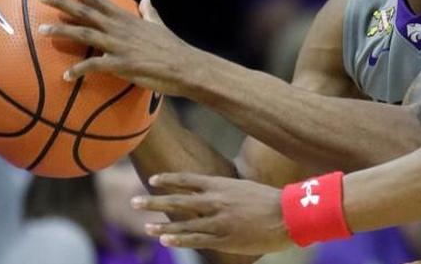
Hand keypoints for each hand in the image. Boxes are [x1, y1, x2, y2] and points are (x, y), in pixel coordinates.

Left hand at [37, 0, 207, 96]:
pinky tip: (65, 77)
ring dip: (62, 31)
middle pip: (86, 11)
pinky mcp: (122, 64)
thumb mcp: (159, 25)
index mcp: (127, 18)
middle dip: (62, 2)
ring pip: (85, 34)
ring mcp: (120, 45)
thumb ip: (149, 13)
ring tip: (40, 30)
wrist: (185, 67)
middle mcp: (120, 28)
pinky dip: (78, 70)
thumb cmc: (172, 48)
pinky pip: (95, 66)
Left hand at [134, 172, 289, 254]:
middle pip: (178, 201)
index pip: (188, 179)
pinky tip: (165, 240)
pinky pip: (195, 239)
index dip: (169, 179)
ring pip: (182, 223)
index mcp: (222, 185)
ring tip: (145, 226)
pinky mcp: (222, 238)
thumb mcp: (247, 189)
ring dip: (161, 225)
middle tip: (134, 202)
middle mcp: (215, 201)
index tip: (153, 179)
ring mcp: (217, 220)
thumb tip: (219, 194)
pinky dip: (178, 240)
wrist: (286, 215)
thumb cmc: (271, 201)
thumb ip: (229, 192)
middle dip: (154, 202)